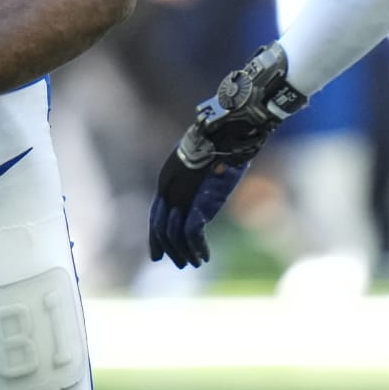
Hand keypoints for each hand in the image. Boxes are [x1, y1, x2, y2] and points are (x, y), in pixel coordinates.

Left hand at [150, 41, 306, 268]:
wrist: (233, 127)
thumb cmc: (226, 137)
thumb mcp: (207, 157)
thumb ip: (201, 174)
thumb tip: (209, 177)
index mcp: (169, 174)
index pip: (156, 210)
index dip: (155, 233)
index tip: (157, 250)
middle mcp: (169, 185)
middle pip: (160, 225)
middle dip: (166, 247)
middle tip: (175, 262)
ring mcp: (181, 193)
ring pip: (173, 234)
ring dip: (183, 252)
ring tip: (194, 262)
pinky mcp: (196, 200)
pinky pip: (190, 234)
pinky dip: (196, 248)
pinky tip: (204, 257)